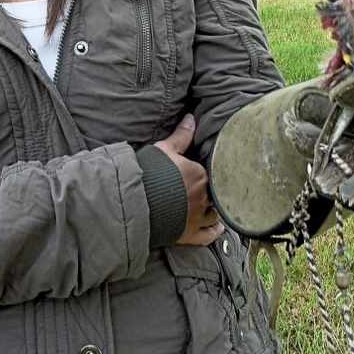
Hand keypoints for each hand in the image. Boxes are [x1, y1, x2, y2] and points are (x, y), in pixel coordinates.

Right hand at [155, 115, 223, 245]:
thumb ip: (181, 135)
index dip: (209, 172)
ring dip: (217, 210)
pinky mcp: (189, 234)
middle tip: (214, 189)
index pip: (212, 172)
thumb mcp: (164, 149)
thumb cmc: (148, 173)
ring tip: (219, 207)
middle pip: (216, 193)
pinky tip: (218, 228)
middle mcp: (203, 196)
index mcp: (200, 175)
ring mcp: (197, 217)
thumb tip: (192, 118)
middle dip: (214, 190)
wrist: (134, 204)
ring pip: (215, 214)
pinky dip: (215, 231)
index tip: (207, 171)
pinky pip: (209, 235)